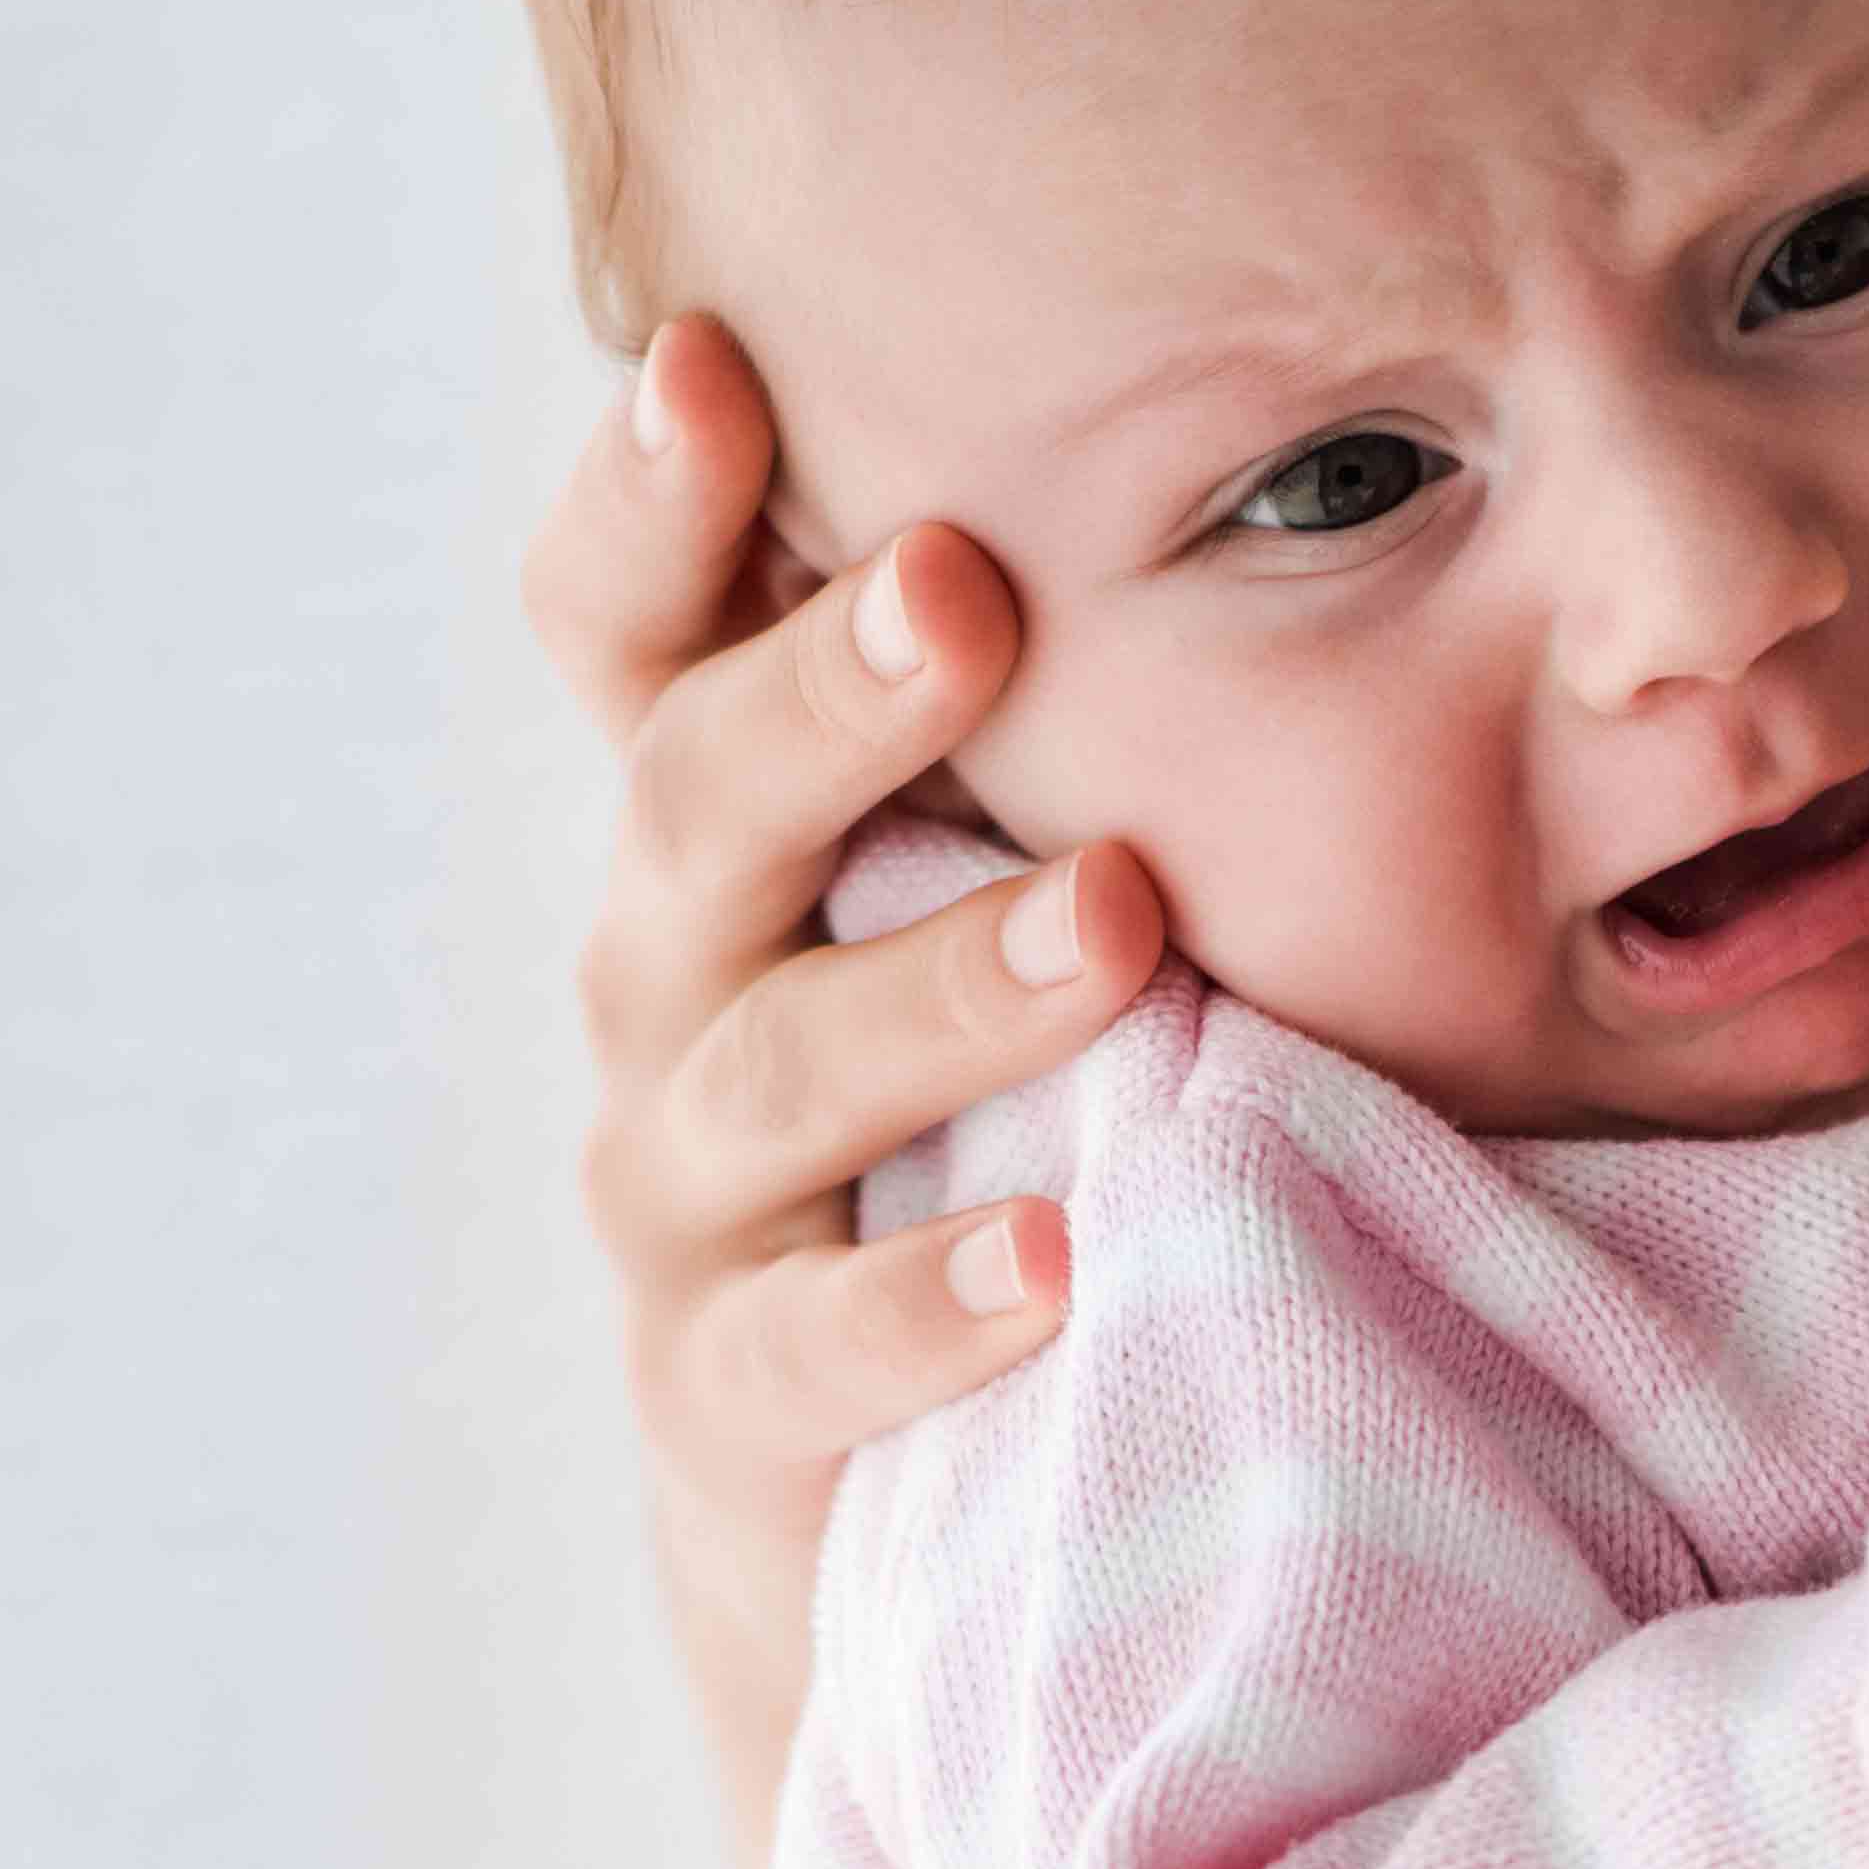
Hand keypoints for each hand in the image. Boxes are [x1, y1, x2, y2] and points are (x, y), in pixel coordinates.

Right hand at [528, 316, 1165, 1862]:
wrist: (897, 1507)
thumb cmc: (984, 1113)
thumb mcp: (986, 894)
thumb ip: (1040, 731)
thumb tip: (1235, 486)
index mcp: (729, 836)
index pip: (634, 637)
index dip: (648, 505)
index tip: (716, 360)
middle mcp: (673, 986)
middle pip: (696, 807)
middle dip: (827, 694)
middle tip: (967, 587)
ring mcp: (690, 1199)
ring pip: (775, 1066)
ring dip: (944, 985)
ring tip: (1113, 921)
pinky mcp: (734, 1411)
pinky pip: (813, 1352)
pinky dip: (929, 1303)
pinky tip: (1056, 1261)